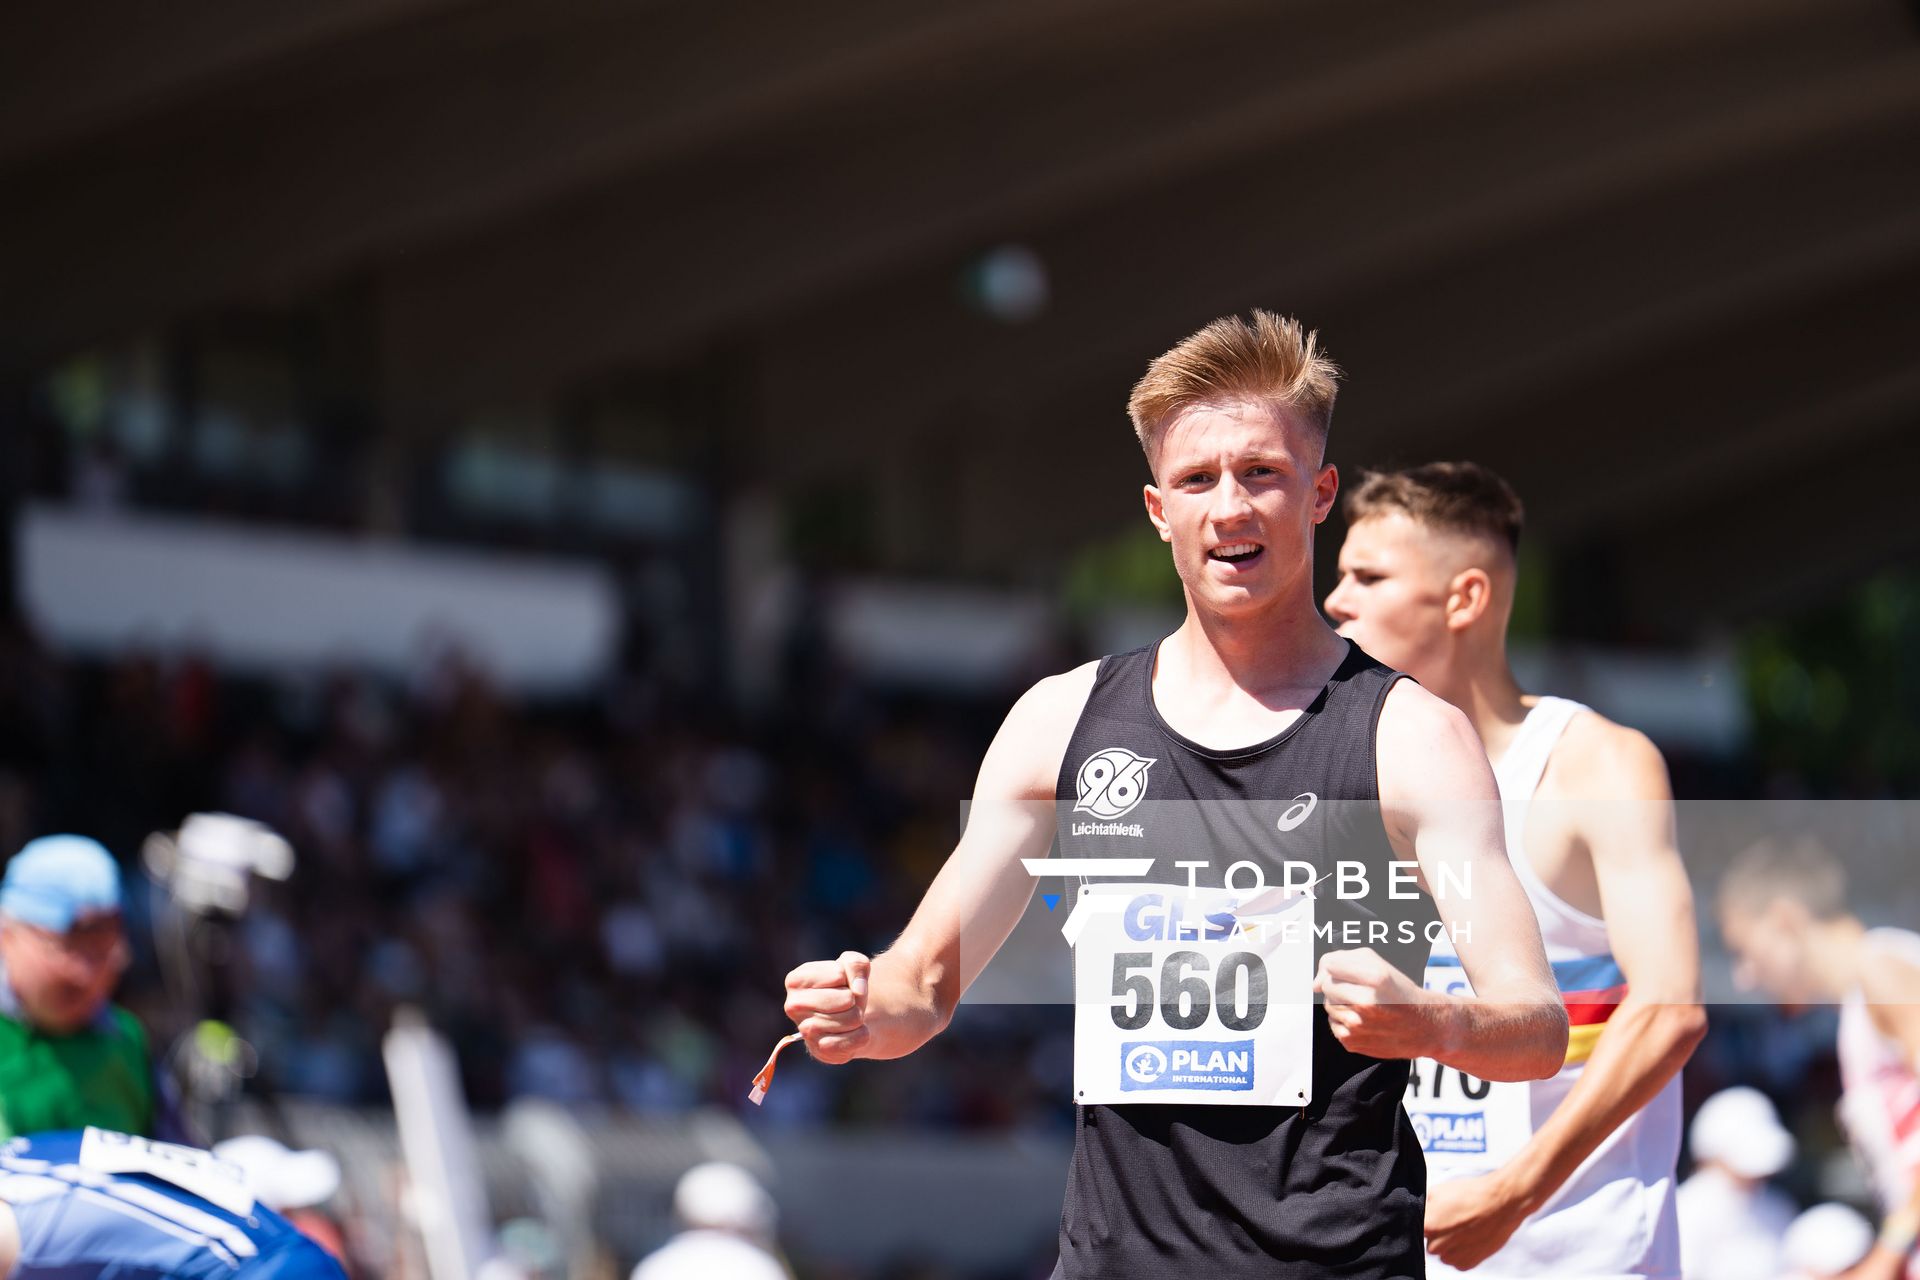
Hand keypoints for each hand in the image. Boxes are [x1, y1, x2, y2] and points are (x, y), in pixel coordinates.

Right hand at [784, 950, 870, 1063]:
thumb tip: (858, 991)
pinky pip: (858, 1038)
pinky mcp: (821, 1050)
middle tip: (845, 1003)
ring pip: (854, 1018)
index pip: (839, 975)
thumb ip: (856, 964)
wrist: (844, 1019)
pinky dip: (862, 1034)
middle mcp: (794, 1006)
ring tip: (846, 1016)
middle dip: (855, 999)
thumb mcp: (851, 965)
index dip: (848, 978)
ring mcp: (805, 1030)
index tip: (839, 984)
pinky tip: (849, 1033)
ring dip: (858, 1016)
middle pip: (847, 998)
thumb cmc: (844, 987)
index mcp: (795, 980)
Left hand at [1314, 947, 1434, 1058]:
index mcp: (1375, 978)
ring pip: (1328, 1005)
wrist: (1425, 1027)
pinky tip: (1365, 1021)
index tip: (1348, 971)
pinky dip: (1344, 1021)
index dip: (1337, 966)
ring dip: (1341, 1003)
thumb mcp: (1380, 965)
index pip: (1331, 964)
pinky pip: (1333, 1024)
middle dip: (1340, 985)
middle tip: (1361, 991)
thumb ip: (1342, 961)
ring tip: (1365, 1006)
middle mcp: (1365, 1003)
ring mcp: (1357, 1025)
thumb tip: (1314, 984)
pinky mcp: (1352, 1042)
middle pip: (1327, 985)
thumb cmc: (1399, 992)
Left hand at [1424, 1172, 1532, 1269]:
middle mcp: (1436, 1246)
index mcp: (1427, 1226)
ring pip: (1443, 1254)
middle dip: (1439, 1234)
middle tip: (1453, 1220)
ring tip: (1464, 1228)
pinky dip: (1462, 1252)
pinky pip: (1457, 1261)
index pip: (1418, 1229)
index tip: (1438, 1216)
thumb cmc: (1471, 1193)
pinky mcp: (1468, 1264)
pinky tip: (1471, 1237)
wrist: (1502, 1203)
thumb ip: (1425, 1205)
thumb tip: (1418, 1210)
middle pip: (1430, 1243)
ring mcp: (1452, 1257)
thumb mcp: (1439, 1190)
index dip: (1428, 1221)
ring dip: (1449, 1245)